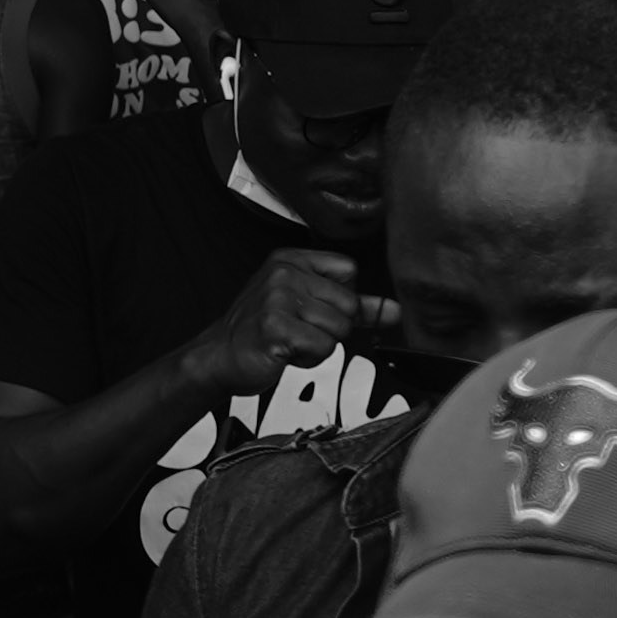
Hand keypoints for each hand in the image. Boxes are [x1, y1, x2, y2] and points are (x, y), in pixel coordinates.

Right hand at [182, 248, 367, 392]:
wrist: (220, 356)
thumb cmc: (262, 331)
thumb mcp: (305, 307)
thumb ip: (354, 306)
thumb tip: (396, 311)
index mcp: (291, 259)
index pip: (349, 271)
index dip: (340, 300)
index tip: (315, 310)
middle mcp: (284, 272)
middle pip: (348, 304)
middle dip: (331, 328)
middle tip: (299, 330)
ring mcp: (278, 297)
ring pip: (338, 329)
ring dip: (319, 345)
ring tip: (290, 341)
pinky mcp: (276, 326)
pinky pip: (322, 347)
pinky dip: (308, 358)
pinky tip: (285, 351)